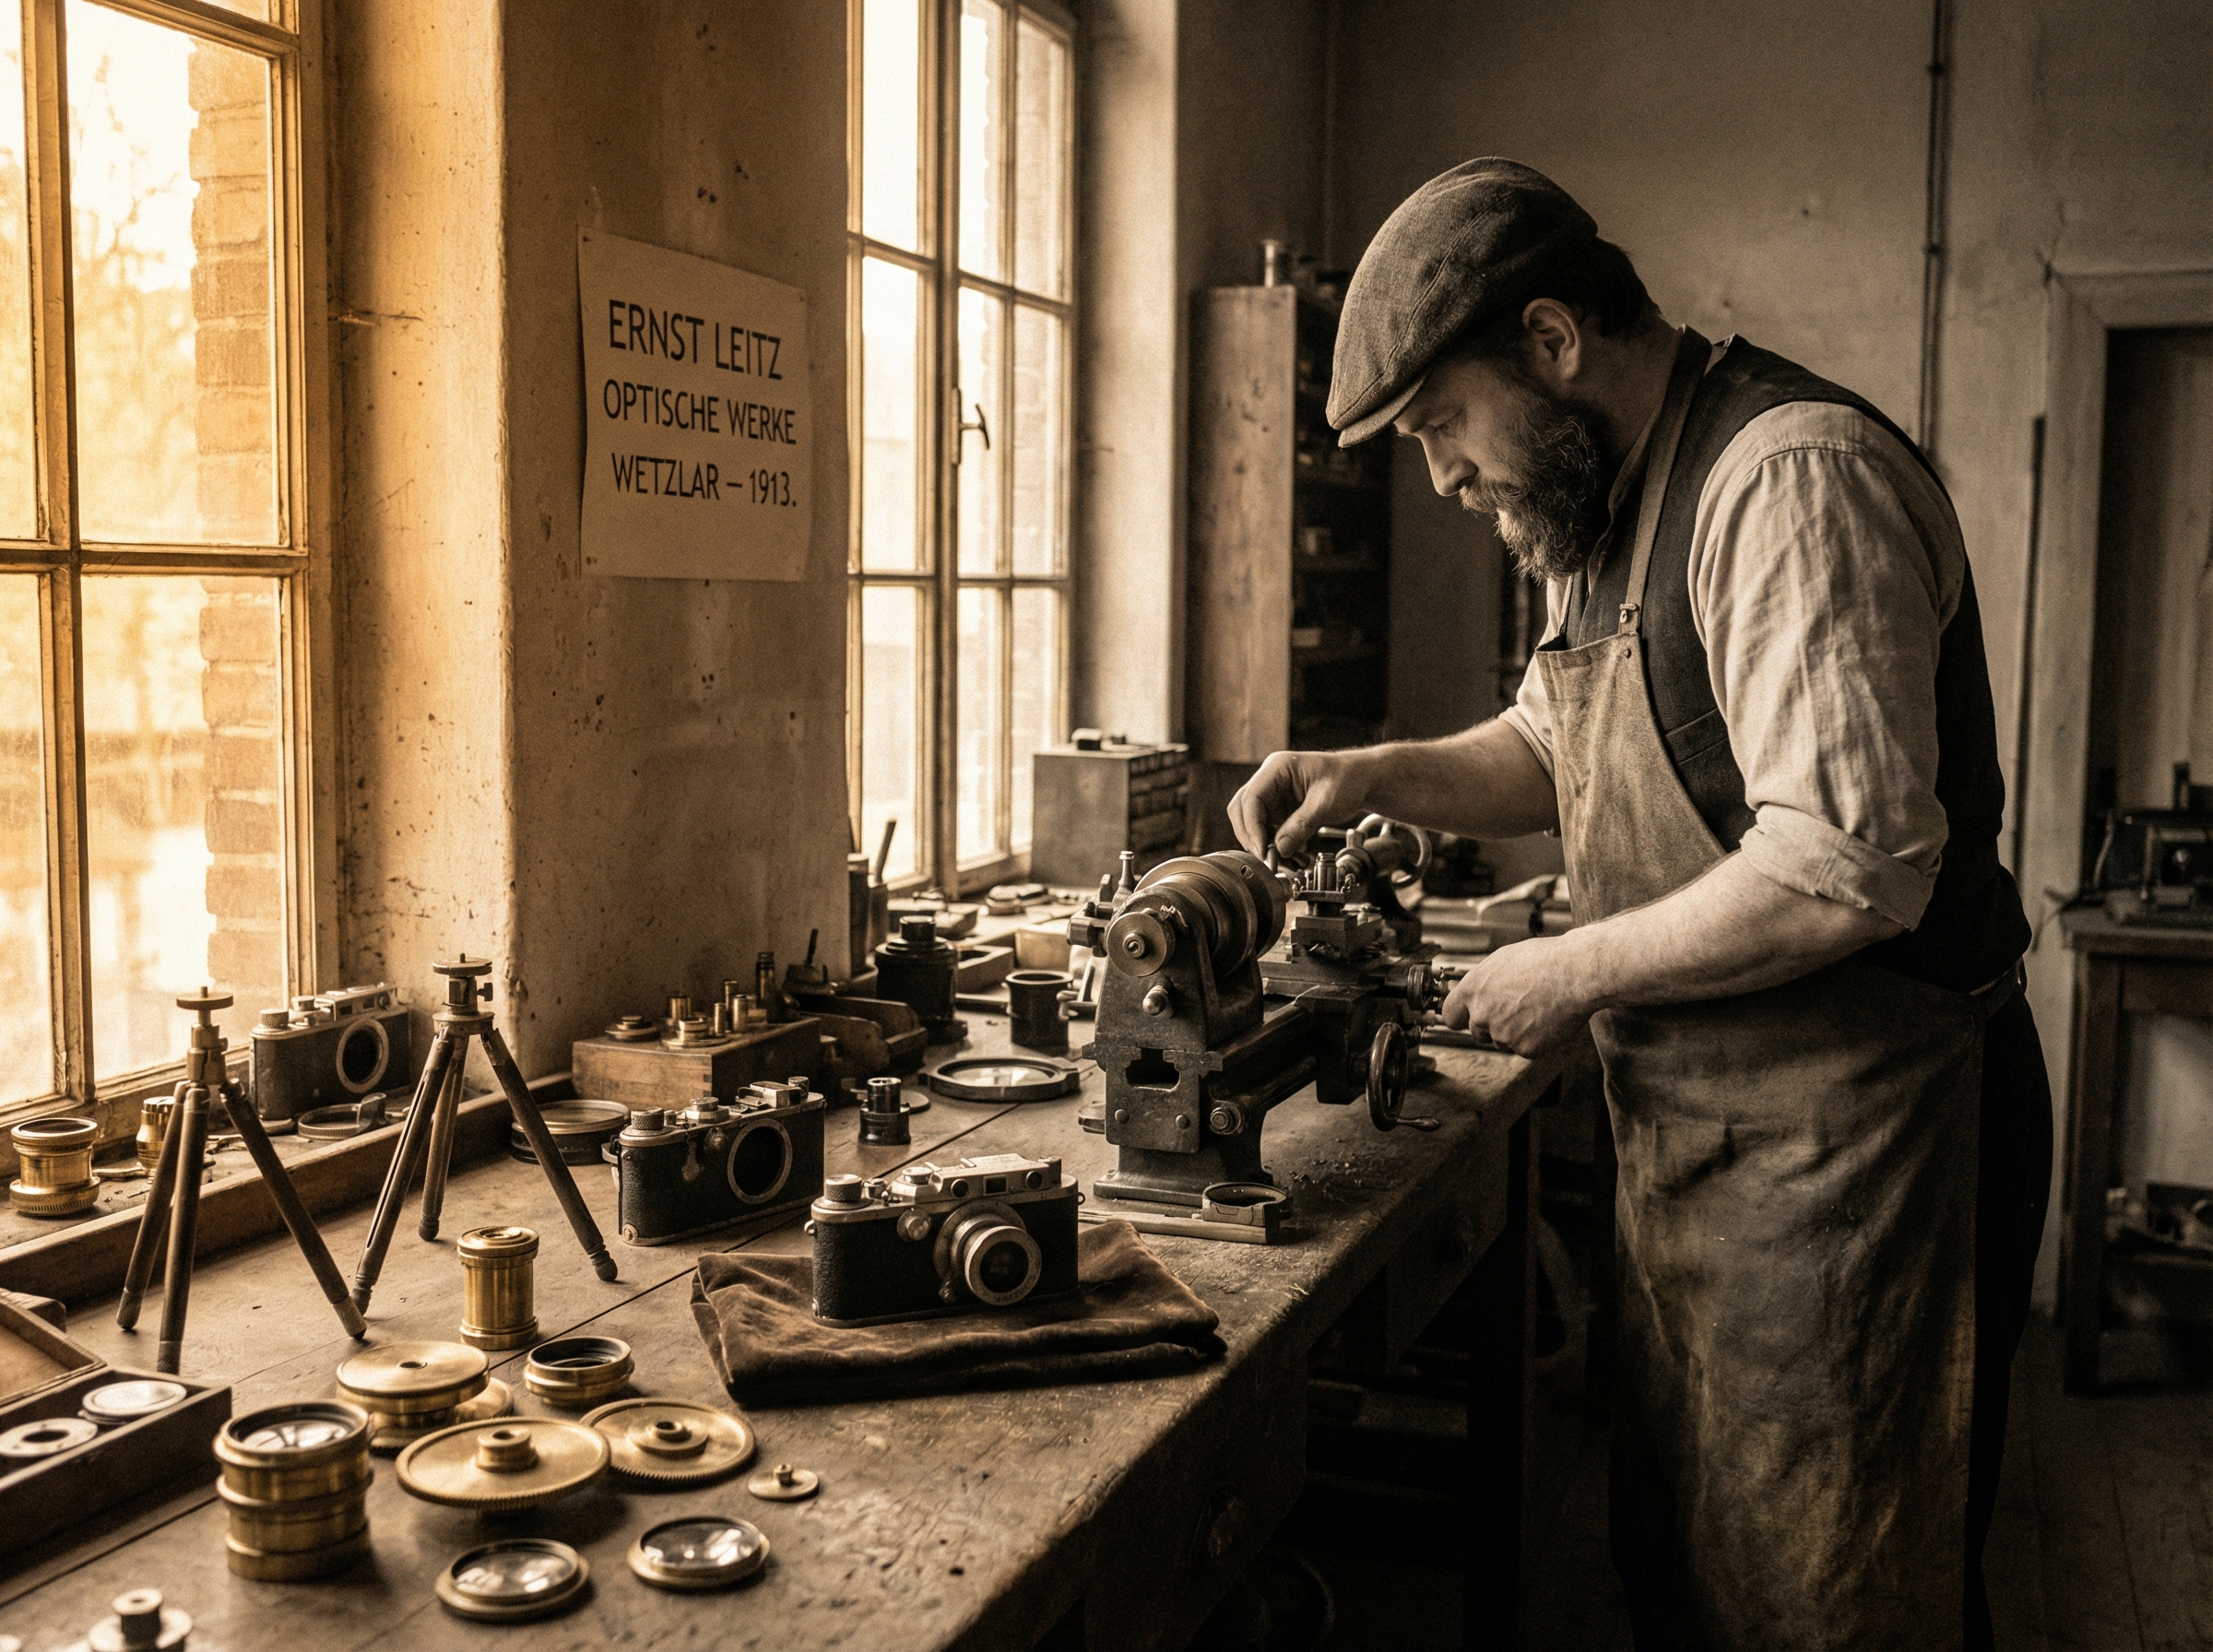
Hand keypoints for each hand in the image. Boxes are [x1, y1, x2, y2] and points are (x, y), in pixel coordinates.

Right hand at [1227, 750, 1373, 859]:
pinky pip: (1270, 833)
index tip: (1262, 850)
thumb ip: (1301, 825)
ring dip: (1267, 847)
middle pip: (1243, 812)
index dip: (1252, 826)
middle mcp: (1270, 781)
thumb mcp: (1326, 802)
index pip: (1250, 798)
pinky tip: (1294, 859)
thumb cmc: (1348, 779)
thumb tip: (1280, 849)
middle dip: (1253, 838)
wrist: (1363, 780)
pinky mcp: (1281, 812)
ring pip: (1255, 826)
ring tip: (1290, 864)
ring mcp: (1274, 797)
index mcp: (1277, 768)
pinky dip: (1278, 848)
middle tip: (1268, 860)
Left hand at [1439, 938, 1593, 1055]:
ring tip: (1537, 1008)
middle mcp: (1483, 1014)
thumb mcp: (1504, 960)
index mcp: (1473, 989)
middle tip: (1516, 1009)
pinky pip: (1526, 1049)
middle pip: (1477, 1032)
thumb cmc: (1545, 961)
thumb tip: (1480, 991)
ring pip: (1503, 1041)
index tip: (1465, 1019)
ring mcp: (1503, 1034)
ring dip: (1515, 1032)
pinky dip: (1536, 1039)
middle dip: (1492, 1025)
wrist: (1575, 974)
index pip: (1451, 1014)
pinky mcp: (1525, 1049)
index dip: (1460, 1017)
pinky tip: (1549, 1020)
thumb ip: (1485, 981)